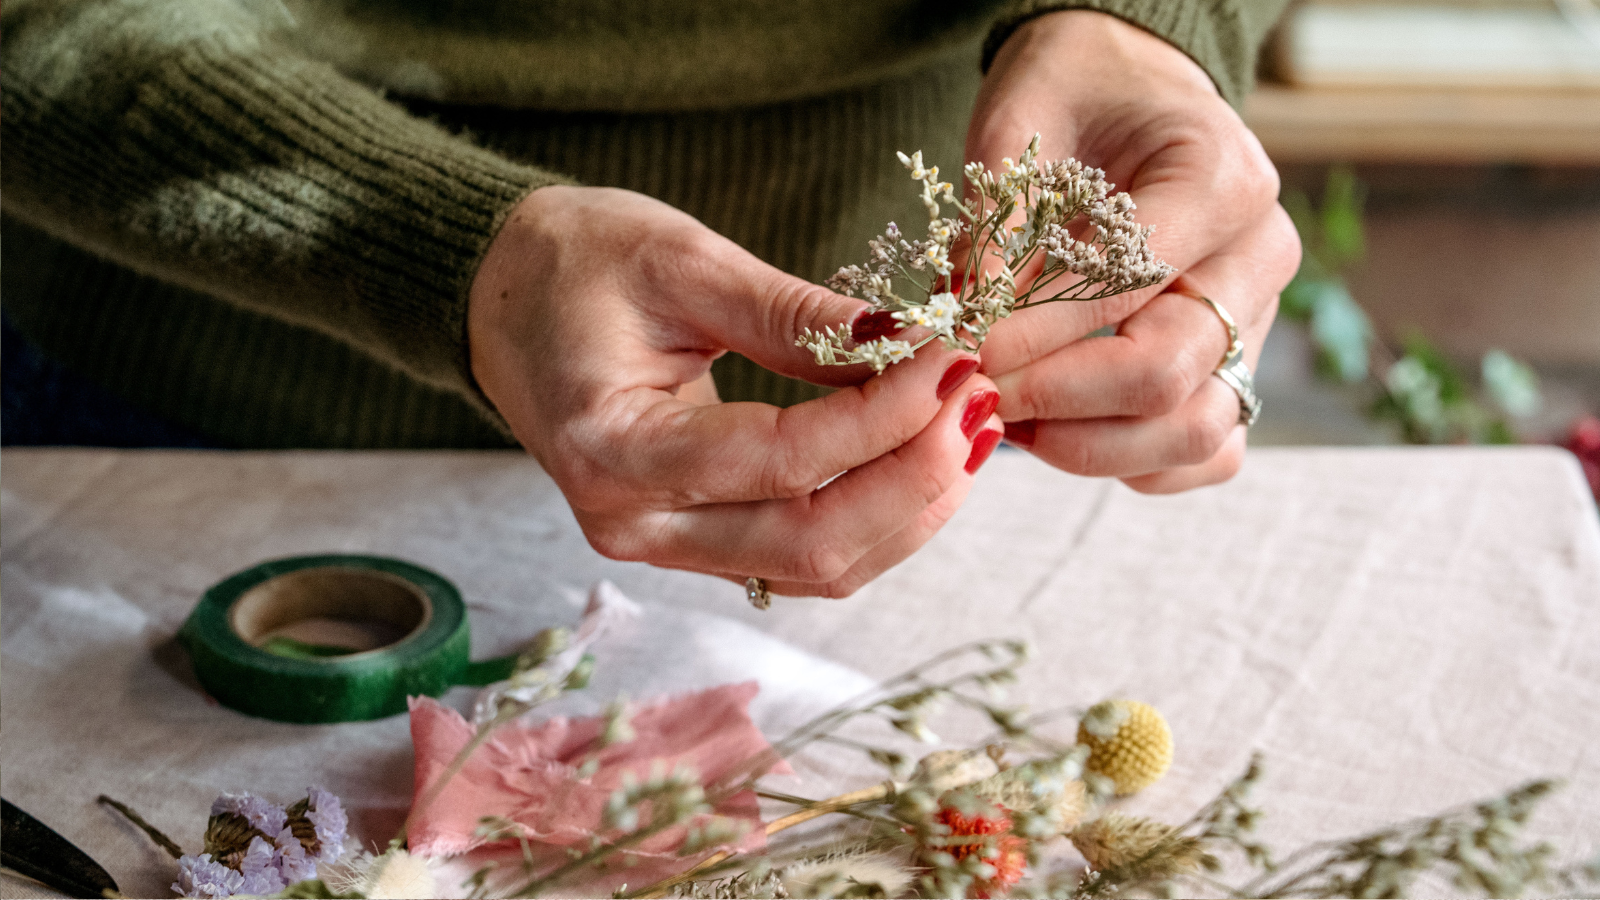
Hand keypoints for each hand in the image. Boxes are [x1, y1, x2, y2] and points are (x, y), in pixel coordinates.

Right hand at [468, 186, 1003, 597]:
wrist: (502, 300)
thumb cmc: (572, 263)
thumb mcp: (680, 259)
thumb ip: (793, 312)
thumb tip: (910, 341)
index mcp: (612, 447)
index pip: (782, 460)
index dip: (884, 418)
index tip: (955, 360)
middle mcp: (633, 521)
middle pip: (810, 542)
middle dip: (916, 479)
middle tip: (983, 404)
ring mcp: (663, 542)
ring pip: (816, 565)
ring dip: (909, 508)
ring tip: (971, 431)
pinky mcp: (692, 538)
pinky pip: (802, 555)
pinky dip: (875, 516)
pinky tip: (923, 460)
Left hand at [966, 10, 1299, 492]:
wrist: (1128, 91)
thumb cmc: (1074, 94)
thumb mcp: (1018, 125)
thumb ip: (995, 223)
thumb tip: (960, 324)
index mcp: (1223, 178)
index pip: (1126, 287)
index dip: (1032, 332)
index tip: (959, 346)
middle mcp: (1260, 256)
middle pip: (1167, 373)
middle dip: (1051, 397)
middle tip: (972, 391)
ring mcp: (1257, 321)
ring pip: (1196, 431)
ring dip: (1085, 444)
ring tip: (1003, 415)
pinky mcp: (1238, 368)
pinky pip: (1205, 453)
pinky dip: (1128, 461)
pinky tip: (1052, 430)